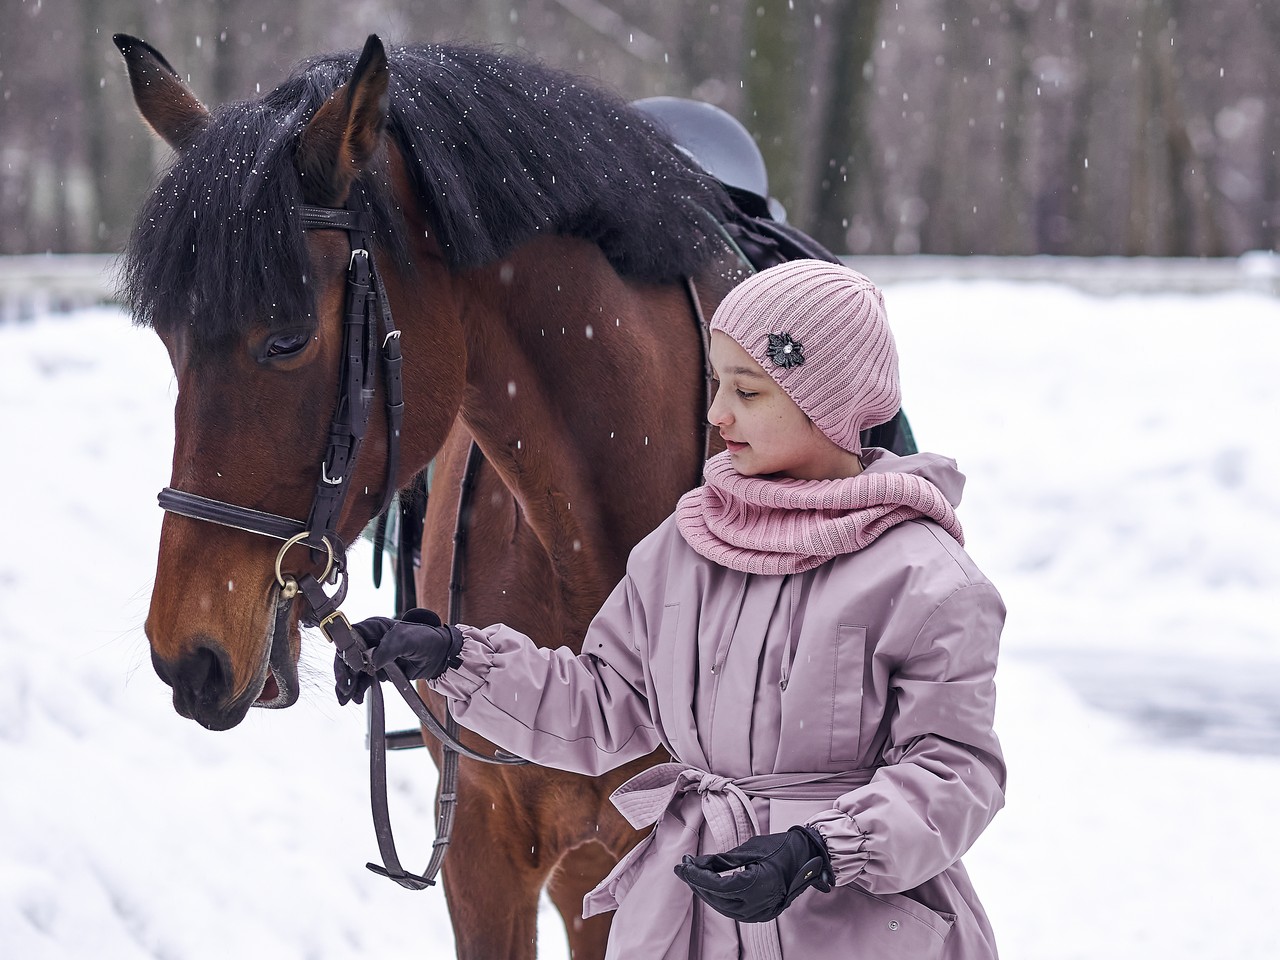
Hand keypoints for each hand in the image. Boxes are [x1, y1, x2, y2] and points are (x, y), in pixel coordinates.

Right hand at [333, 608, 464, 705]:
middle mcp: (369, 641)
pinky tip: (357, 699)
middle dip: (343, 673)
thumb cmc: (424, 639)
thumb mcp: (407, 640)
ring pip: (353, 671)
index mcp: (373, 627)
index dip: (345, 653)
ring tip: (346, 699)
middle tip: (344, 689)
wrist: (439, 655)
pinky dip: (358, 690)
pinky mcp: (378, 670)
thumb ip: (388, 649)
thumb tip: (371, 662)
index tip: (350, 668)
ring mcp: (372, 656)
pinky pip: (363, 680)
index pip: (349, 638)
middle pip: (347, 656)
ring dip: (348, 685)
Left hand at [673, 825, 832, 922]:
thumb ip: (720, 860)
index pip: (718, 886)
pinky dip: (720, 899)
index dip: (697, 877)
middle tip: (683, 867)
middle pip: (717, 899)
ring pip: (723, 908)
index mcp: (758, 885)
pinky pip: (734, 910)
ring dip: (706, 892)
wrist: (807, 859)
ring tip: (693, 874)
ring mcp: (761, 914)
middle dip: (697, 883)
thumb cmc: (780, 848)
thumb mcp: (748, 849)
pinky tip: (710, 886)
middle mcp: (759, 905)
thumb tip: (693, 863)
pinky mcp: (762, 916)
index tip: (682, 865)